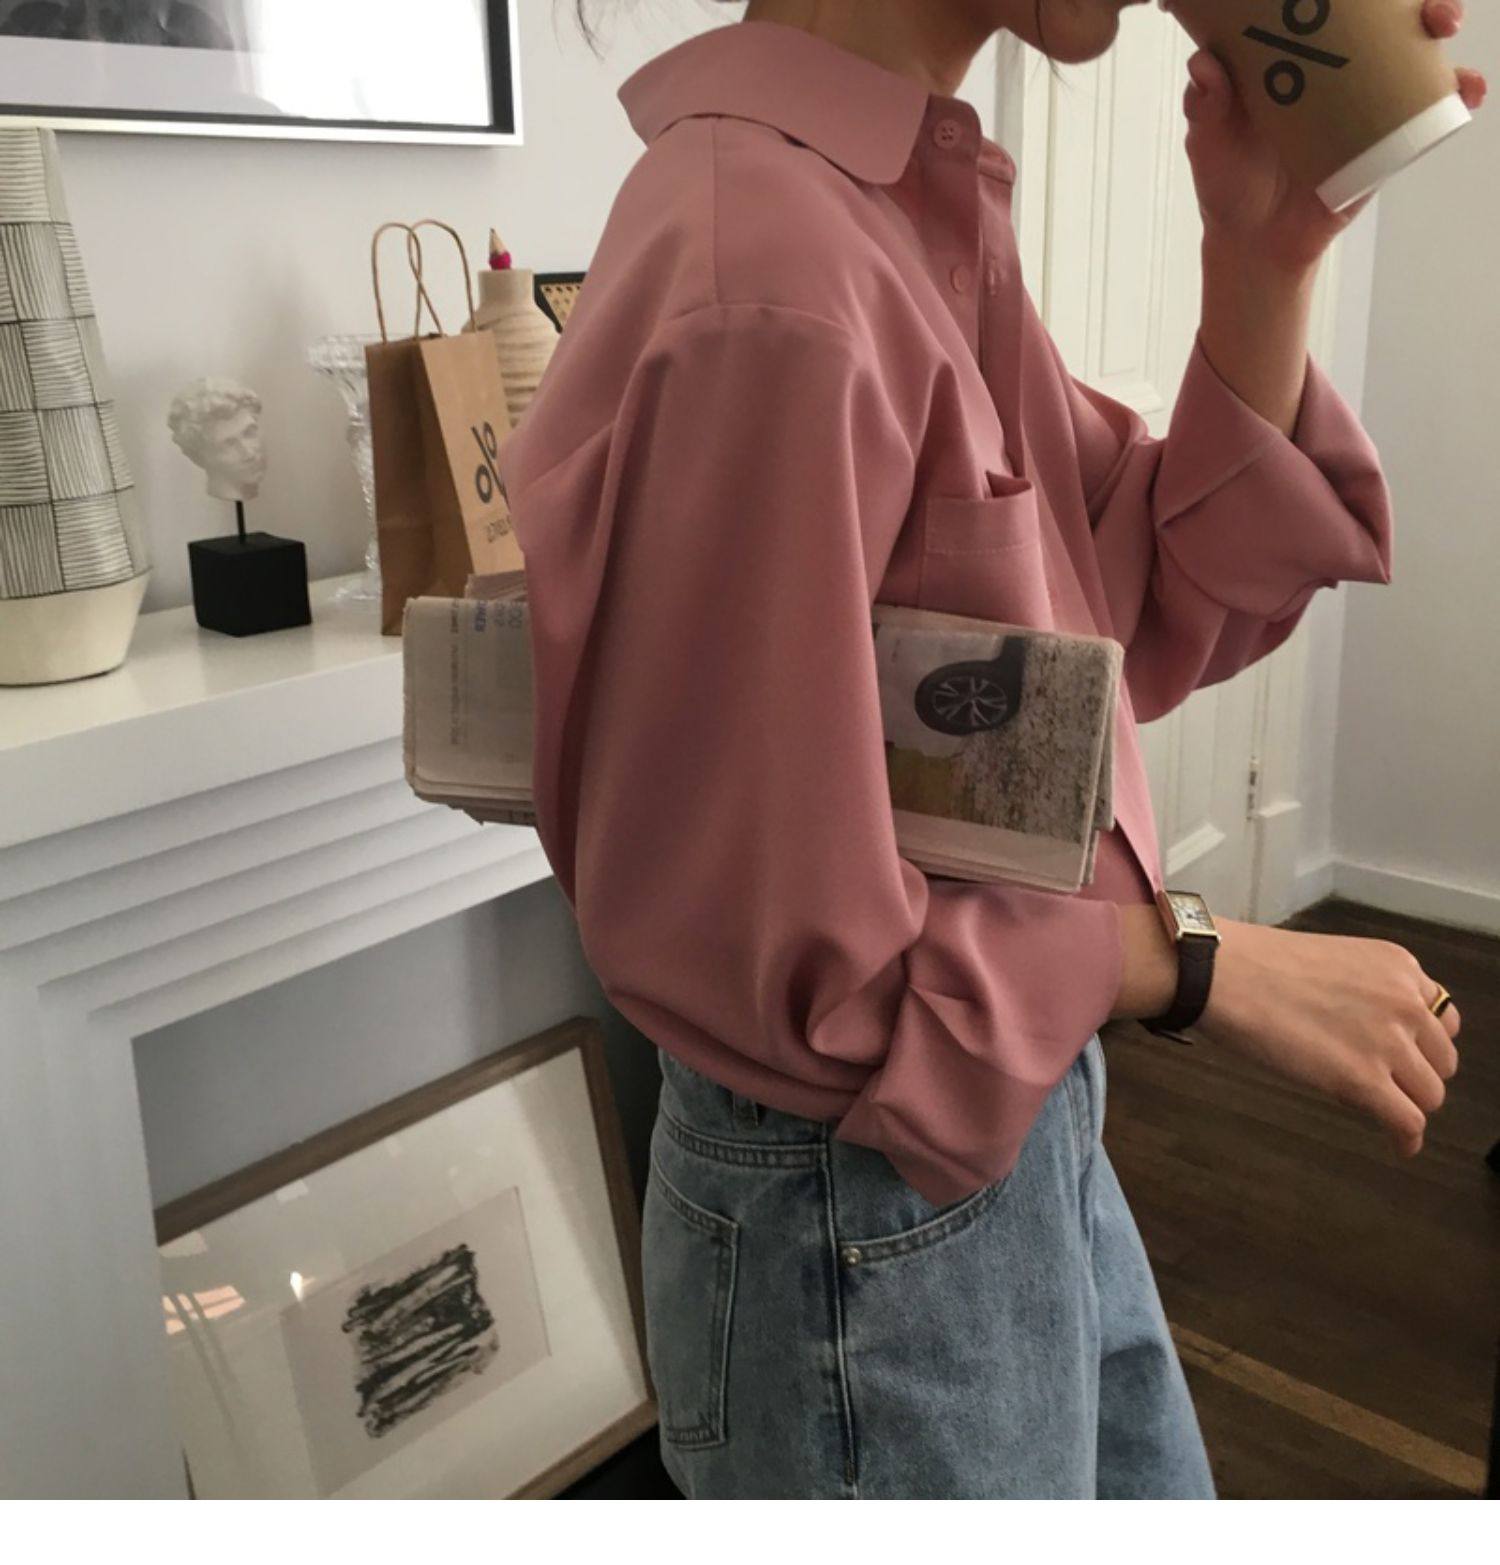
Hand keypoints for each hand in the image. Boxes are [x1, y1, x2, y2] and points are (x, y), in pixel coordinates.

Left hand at [1179, 0, 1486, 272]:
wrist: (1252, 244)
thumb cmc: (1227, 184)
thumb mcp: (1209, 142)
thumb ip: (1206, 106)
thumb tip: (1205, 66)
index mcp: (1294, 60)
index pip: (1332, 10)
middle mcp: (1336, 74)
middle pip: (1386, 24)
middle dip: (1415, 3)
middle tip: (1425, 8)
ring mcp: (1364, 106)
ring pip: (1413, 59)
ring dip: (1438, 36)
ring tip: (1443, 31)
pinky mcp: (1383, 143)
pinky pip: (1425, 113)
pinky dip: (1453, 97)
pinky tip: (1465, 91)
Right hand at [1198, 918, 1461, 1156]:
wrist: (1225, 973)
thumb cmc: (1256, 965)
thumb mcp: (1335, 960)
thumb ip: (1367, 990)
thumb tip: (1368, 1031)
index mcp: (1398, 967)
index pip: (1443, 1018)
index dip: (1423, 1044)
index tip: (1410, 1057)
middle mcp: (1405, 1002)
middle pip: (1441, 1060)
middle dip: (1416, 1075)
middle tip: (1388, 1084)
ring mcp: (1388, 1042)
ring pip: (1429, 1094)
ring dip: (1407, 1104)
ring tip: (1382, 1109)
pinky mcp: (1364, 1079)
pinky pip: (1407, 1122)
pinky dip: (1405, 1138)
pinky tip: (1397, 1144)